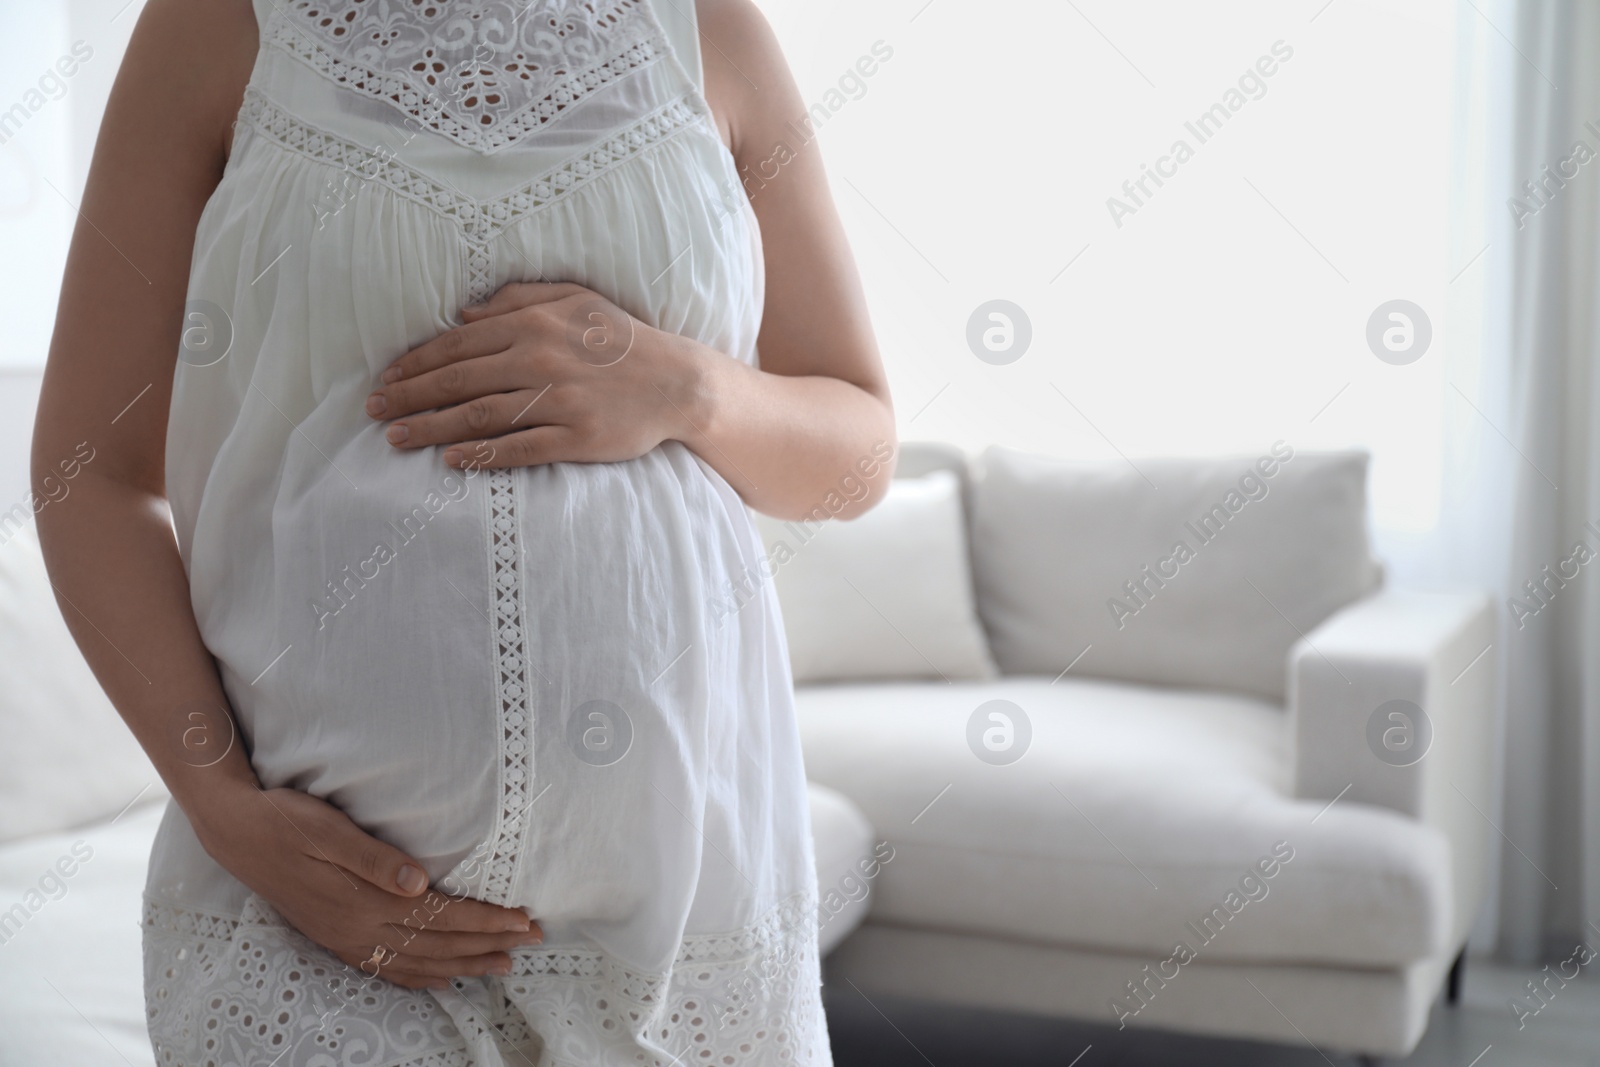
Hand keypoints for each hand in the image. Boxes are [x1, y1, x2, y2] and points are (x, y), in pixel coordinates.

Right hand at [192, 784, 541, 990]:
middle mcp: (357, 928)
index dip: (486, 921)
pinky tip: (440, 979)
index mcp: (363, 900)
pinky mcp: (334, 937)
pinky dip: (420, 977)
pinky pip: (385, 969)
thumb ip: (374, 858)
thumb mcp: (328, 829)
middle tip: (533, 942)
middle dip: (489, 945)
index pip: (441, 917)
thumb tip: (419, 882)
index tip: (524, 920)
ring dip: (463, 965)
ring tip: (502, 965)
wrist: (234, 832)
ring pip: (417, 963)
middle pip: (437, 945)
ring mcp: (345, 937)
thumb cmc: (285, 819)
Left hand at [366, 282, 705, 469]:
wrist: (677, 382)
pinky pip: (519, 448)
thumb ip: (519, 298)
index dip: (416, 363)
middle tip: (374, 411)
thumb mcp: (575, 299)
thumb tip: (465, 313)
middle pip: (458, 381)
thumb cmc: (622, 339)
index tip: (386, 378)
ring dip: (431, 428)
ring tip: (396, 439)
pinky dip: (482, 455)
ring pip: (479, 416)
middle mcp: (540, 360)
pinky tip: (451, 460)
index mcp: (533, 324)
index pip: (458, 344)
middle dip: (409, 397)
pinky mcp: (576, 438)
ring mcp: (558, 401)